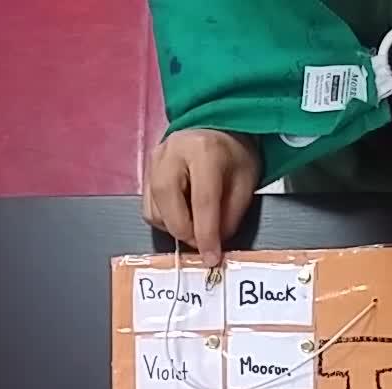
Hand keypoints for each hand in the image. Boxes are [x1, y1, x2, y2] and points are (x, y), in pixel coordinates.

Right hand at [142, 129, 259, 260]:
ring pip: (154, 211)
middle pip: (169, 206)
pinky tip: (182, 214)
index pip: (202, 202)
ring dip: (175, 227)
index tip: (212, 258)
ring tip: (195, 224)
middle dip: (186, 233)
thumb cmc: (233, 154)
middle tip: (203, 242)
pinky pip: (149, 208)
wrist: (215, 127)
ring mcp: (154, 161)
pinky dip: (165, 220)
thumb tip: (213, 244)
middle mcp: (172, 153)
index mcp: (204, 151)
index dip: (206, 235)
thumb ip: (231, 215)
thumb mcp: (246, 182)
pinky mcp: (146, 171)